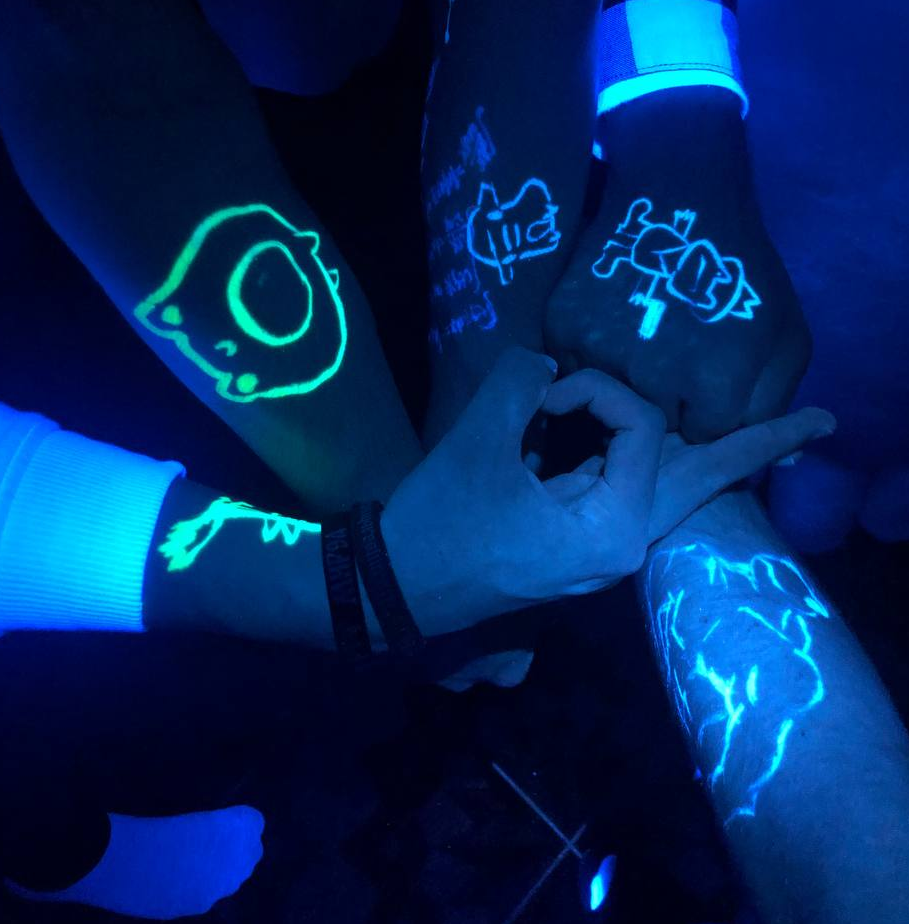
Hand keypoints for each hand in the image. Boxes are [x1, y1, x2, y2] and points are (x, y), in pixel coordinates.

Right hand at [382, 349, 833, 635]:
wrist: (396, 587)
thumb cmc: (440, 523)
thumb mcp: (477, 443)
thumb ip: (520, 382)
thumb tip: (546, 362)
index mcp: (613, 527)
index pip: (642, 431)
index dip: (596, 389)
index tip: (542, 391)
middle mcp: (624, 544)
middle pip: (702, 482)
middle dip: (758, 446)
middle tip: (820, 423)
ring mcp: (604, 548)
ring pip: (670, 488)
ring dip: (714, 456)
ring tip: (783, 435)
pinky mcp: (579, 543)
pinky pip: (628, 494)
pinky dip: (645, 462)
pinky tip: (663, 447)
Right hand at [545, 89, 811, 440]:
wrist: (676, 192)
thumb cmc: (738, 271)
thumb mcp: (784, 337)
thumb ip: (774, 404)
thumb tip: (775, 464)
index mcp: (714, 382)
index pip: (702, 442)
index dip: (702, 416)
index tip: (701, 390)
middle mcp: (652, 376)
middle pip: (650, 430)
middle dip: (662, 408)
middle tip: (669, 370)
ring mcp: (601, 352)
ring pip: (605, 404)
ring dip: (620, 388)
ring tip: (637, 354)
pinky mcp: (563, 329)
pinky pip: (571, 372)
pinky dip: (587, 364)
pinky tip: (608, 338)